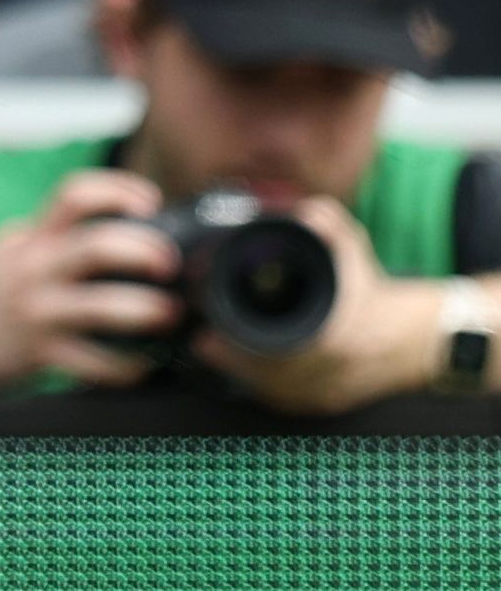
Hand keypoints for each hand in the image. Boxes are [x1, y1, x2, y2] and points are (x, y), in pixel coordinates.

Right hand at [0, 168, 186, 389]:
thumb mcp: (10, 252)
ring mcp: (37, 312)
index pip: (75, 194)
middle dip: (147, 251)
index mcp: (30, 238)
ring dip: (148, 310)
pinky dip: (130, 366)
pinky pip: (98, 364)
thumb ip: (52, 241)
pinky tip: (142, 364)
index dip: (120, 190)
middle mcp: (33, 269)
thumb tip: (118, 234)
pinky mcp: (39, 355)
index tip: (149, 203)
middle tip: (169, 264)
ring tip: (170, 314)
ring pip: (105, 306)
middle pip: (98, 244)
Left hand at [194, 200, 442, 415]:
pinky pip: (287, 403)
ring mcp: (330, 392)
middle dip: (230, 361)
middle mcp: (332, 371)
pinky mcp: (329, 404)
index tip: (205, 337)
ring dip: (242, 377)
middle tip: (204, 343)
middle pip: (265, 377)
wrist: (414, 336)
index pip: (272, 353)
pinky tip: (244, 373)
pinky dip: (264, 389)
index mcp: (335, 338)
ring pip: (273, 394)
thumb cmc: (374, 290)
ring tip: (216, 355)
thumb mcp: (353, 249)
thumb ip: (328, 225)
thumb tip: (308, 213)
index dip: (233, 349)